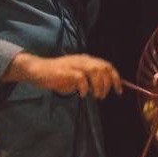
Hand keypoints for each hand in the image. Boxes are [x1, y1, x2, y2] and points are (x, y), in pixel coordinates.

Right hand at [4, 52, 121, 98]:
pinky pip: (81, 78)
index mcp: (87, 60)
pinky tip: (82, 94)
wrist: (38, 70)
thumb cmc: (57, 75)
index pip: (107, 65)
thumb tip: (102, 89)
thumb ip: (89, 80)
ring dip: (98, 85)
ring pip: (95, 71)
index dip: (116, 78)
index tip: (119, 91)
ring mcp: (74, 64)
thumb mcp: (76, 77)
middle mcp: (83, 60)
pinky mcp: (66, 71)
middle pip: (103, 67)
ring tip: (96, 96)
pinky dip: (85, 88)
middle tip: (103, 95)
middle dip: (108, 83)